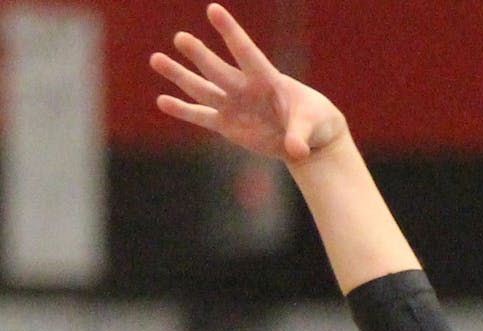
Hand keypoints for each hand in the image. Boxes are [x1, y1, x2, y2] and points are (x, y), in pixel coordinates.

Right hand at [150, 3, 345, 163]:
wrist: (307, 137)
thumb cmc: (314, 121)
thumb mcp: (313, 126)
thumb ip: (300, 136)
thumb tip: (296, 152)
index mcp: (269, 79)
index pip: (247, 53)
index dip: (232, 33)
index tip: (213, 9)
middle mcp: (245, 87)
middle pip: (219, 70)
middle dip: (201, 56)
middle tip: (181, 38)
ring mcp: (233, 104)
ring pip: (202, 88)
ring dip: (180, 76)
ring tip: (156, 59)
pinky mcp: (226, 124)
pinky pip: (201, 116)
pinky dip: (183, 110)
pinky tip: (162, 101)